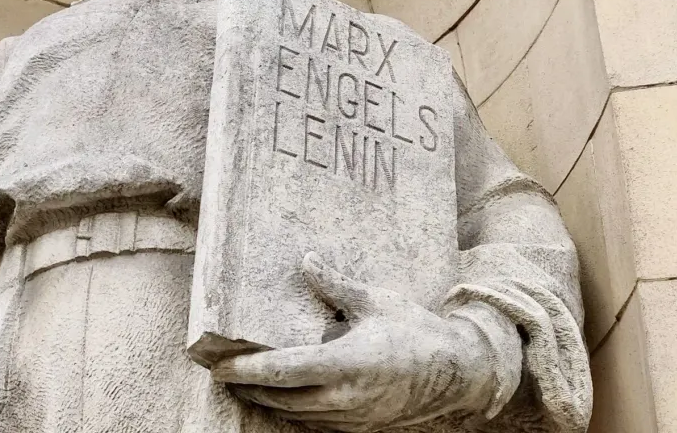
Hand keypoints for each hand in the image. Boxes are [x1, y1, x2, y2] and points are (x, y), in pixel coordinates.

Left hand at [211, 253, 501, 431]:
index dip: (247, 370)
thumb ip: (336, 286)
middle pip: (280, 398)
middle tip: (219, 370)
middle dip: (246, 386)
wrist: (456, 373)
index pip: (284, 371)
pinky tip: (280, 393)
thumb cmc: (416, 332)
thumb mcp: (377, 302)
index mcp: (347, 364)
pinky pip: (313, 420)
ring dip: (266, 399)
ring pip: (294, 414)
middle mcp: (345, 397)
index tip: (220, 363)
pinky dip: (291, 408)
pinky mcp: (358, 426)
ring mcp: (351, 417)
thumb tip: (306, 261)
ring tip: (242, 382)